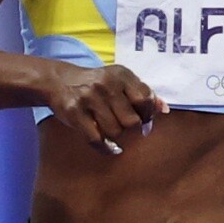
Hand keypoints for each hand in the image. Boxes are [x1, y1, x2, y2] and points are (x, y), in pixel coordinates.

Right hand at [47, 64, 165, 156]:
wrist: (59, 81)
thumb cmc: (97, 84)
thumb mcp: (121, 81)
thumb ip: (143, 93)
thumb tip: (164, 110)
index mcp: (121, 75)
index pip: (145, 100)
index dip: (147, 115)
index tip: (142, 119)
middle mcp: (106, 84)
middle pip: (132, 121)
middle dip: (130, 127)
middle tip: (123, 124)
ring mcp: (89, 98)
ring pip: (115, 132)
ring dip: (115, 135)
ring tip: (110, 128)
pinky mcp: (74, 113)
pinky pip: (96, 140)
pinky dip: (105, 148)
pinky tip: (109, 147)